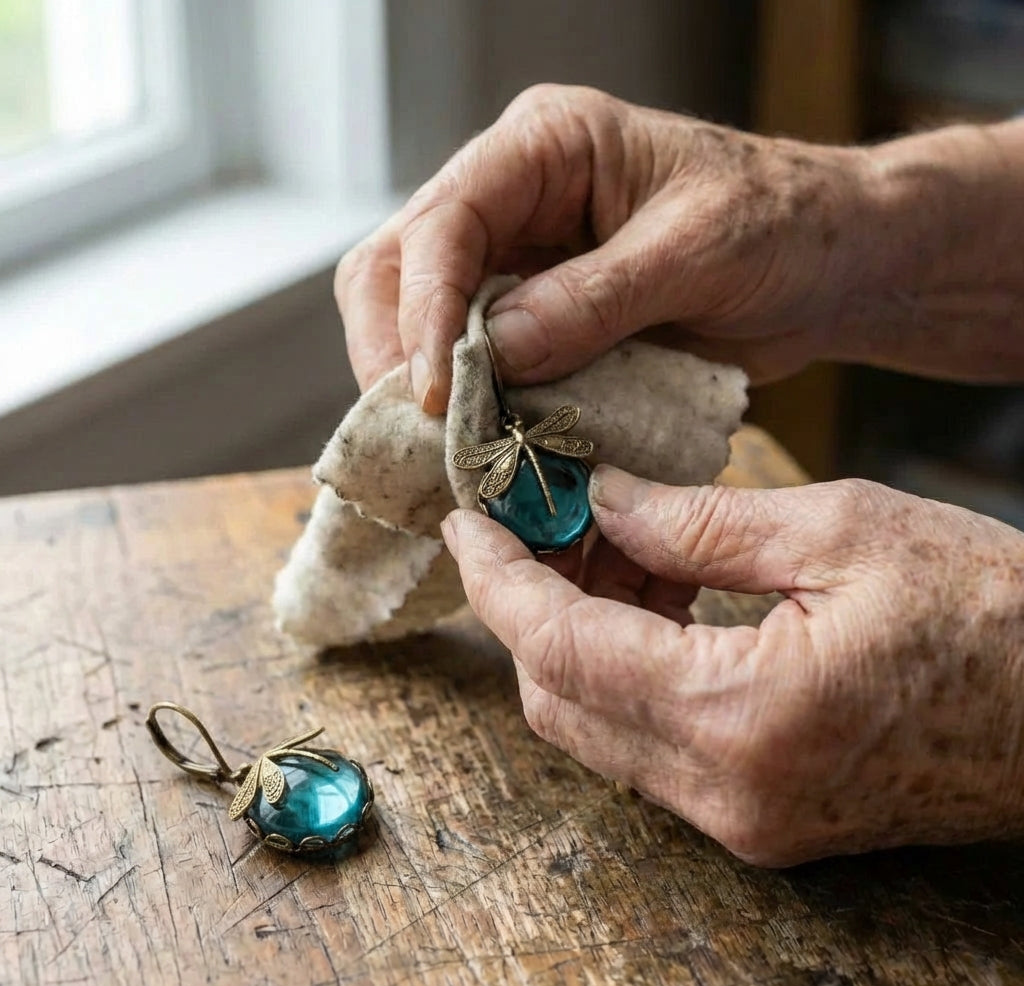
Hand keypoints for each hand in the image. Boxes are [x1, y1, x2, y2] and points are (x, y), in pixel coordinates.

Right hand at [335, 84, 878, 411]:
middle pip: (399, 266)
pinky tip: (479, 445)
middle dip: (397, 350)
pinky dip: (470, 407)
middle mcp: (513, 198)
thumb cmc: (782, 225)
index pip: (445, 219)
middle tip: (420, 430)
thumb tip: (494, 353)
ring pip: (420, 318)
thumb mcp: (697, 251)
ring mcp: (519, 261)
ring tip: (444, 448)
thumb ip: (595, 299)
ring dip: (423, 386)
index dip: (424, 307)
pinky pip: (474, 361)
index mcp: (546, 147)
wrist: (825, 265)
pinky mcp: (537, 319)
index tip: (433, 390)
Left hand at [441, 468, 1023, 865]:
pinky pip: (647, 741)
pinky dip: (624, 666)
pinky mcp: (758, 814)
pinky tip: (654, 592)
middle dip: (530, 600)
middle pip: (558, 697)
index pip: (559, 648)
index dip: (498, 579)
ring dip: (577, 629)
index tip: (468, 521)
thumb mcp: (838, 530)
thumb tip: (597, 501)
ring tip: (612, 540)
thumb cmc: (990, 612)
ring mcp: (741, 818)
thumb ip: (696, 521)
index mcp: (741, 717)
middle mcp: (726, 791)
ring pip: (594, 724)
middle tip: (543, 517)